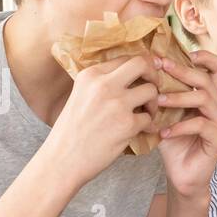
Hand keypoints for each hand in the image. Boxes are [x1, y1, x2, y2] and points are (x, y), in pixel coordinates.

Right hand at [46, 53, 159, 187]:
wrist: (62, 159)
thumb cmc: (72, 131)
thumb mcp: (80, 95)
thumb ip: (100, 83)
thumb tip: (129, 75)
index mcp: (90, 75)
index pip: (125, 58)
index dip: (141, 66)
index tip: (145, 76)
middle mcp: (103, 85)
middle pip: (142, 64)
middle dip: (154, 74)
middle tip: (153, 87)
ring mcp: (117, 104)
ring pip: (152, 91)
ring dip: (154, 103)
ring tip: (146, 113)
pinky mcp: (127, 124)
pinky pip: (149, 119)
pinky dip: (148, 125)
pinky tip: (140, 131)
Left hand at [154, 49, 216, 201]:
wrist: (181, 175)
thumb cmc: (173, 142)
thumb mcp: (165, 113)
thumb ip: (162, 93)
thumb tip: (143, 69)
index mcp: (210, 97)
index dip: (205, 57)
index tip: (183, 53)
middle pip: (206, 79)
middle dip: (181, 71)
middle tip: (160, 67)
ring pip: (203, 98)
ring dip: (177, 97)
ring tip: (157, 102)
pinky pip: (200, 125)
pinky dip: (179, 126)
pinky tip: (164, 132)